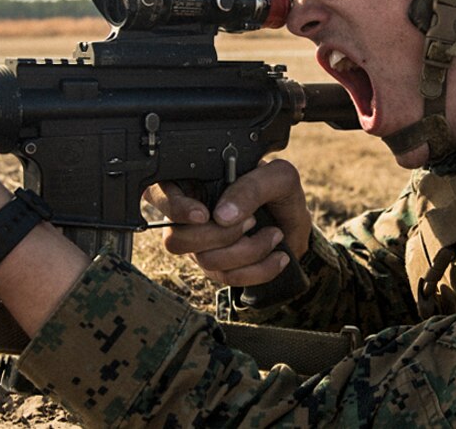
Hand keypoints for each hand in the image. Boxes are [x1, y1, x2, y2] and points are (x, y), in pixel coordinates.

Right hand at [145, 159, 312, 286]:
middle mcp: (188, 215)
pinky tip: (278, 256)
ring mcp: (199, 244)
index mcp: (194, 181)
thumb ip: (252, 187)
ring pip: (204, 261)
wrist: (295, 223)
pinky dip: (258, 270)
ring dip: (247, 251)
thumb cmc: (281, 193)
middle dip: (220, 236)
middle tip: (252, 220)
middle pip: (176, 239)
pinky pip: (227, 278)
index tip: (204, 214)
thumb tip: (223, 215)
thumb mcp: (278, 178)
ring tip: (274, 234)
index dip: (175, 208)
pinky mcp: (216, 267)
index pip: (159, 194)